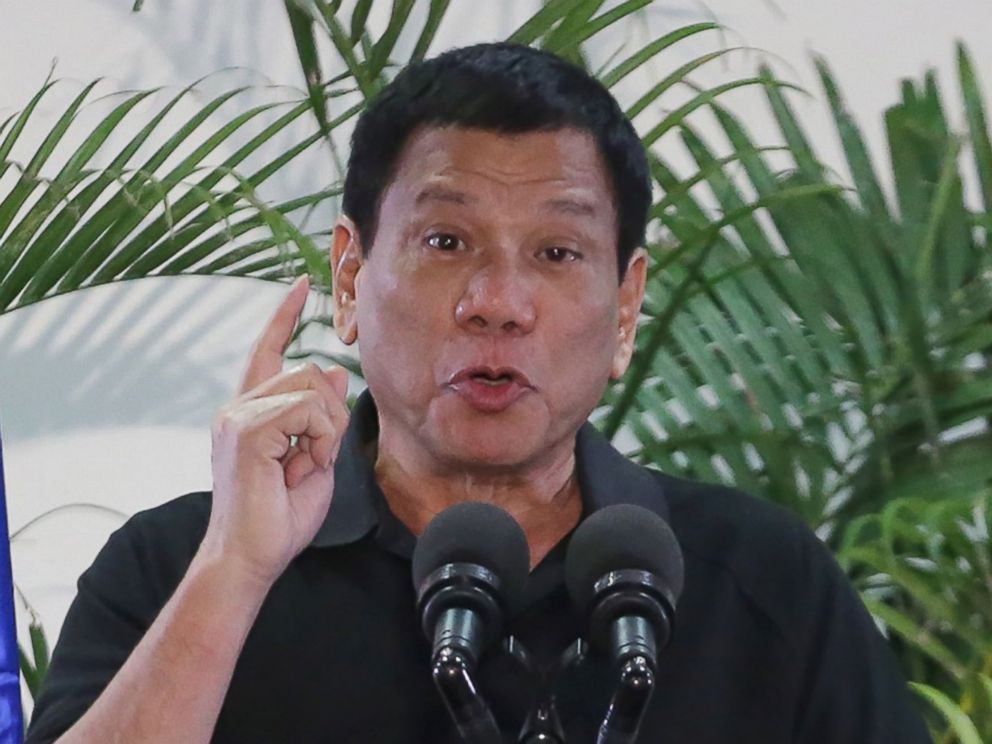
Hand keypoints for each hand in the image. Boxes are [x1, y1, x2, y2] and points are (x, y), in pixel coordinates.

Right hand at [204, 275, 349, 587]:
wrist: (253, 557)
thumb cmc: (280, 517)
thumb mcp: (316, 457)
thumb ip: (323, 416)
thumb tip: (332, 369)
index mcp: (251, 412)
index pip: (268, 351)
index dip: (283, 316)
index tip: (300, 284)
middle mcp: (238, 407)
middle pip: (307, 371)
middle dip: (330, 414)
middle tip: (316, 458)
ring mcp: (238, 416)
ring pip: (309, 386)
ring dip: (325, 428)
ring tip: (306, 465)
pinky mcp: (245, 429)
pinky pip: (306, 409)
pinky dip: (318, 438)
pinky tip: (301, 466)